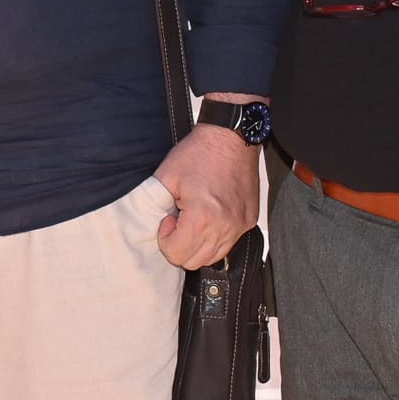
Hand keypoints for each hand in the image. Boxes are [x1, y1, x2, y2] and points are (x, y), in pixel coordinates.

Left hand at [151, 123, 259, 270]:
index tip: (168, 219)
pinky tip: (207, 217)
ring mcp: (240, 225)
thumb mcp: (166, 177)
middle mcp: (225, 226)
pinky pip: (228, 243)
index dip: (165, 240)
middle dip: (179, 246)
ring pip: (213, 257)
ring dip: (197, 244)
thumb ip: (153, 205)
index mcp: (203, 217)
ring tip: (192, 218)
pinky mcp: (249, 221)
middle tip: (177, 220)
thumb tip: (149, 225)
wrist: (232, 137)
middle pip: (195, 262)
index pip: (177, 255)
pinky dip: (214, 238)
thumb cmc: (199, 152)